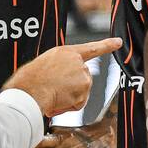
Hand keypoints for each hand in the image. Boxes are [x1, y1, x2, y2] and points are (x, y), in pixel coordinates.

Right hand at [3, 38, 121, 116]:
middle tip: (54, 88)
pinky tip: (57, 100)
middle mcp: (77, 62)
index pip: (91, 48)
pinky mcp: (83, 89)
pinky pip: (79, 103)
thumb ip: (60, 68)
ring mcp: (82, 75)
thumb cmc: (30, 79)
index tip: (119, 42)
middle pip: (83, 78)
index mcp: (66, 52)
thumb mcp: (45, 65)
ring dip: (69, 97)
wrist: (29, 90)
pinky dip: (69, 105)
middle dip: (72, 86)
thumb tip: (63, 82)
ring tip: (53, 93)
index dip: (106, 45)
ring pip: (81, 92)